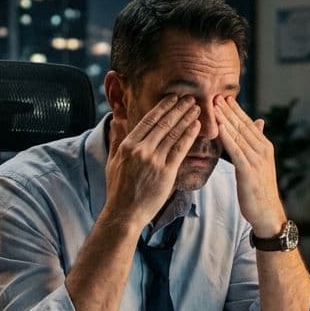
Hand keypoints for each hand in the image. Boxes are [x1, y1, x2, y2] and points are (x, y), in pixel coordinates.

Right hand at [105, 95, 201, 227]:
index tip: (173, 98)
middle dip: (178, 108)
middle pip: (164, 123)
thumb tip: (116, 120)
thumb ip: (116, 139)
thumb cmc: (118, 189)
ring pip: (174, 134)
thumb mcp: (112, 161)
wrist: (125, 213)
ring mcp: (154, 161)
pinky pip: (180, 150)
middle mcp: (141, 150)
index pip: (148, 120)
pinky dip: (189, 136)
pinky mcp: (166, 173)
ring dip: (186, 118)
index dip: (163, 107)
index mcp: (128, 145)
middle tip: (190, 98)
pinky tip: (196, 126)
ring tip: (196, 108)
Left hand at [215, 96, 285, 236]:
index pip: (247, 123)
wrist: (267, 212)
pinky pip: (236, 150)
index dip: (235, 109)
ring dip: (225, 118)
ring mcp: (256, 159)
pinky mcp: (248, 170)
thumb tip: (259, 121)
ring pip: (238, 134)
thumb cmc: (260, 188)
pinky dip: (227, 137)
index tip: (223, 96)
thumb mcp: (260, 162)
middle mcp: (262, 149)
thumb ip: (257, 141)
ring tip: (213, 105)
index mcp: (264, 146)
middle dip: (228, 109)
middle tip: (215, 94)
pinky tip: (219, 127)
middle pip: (242, 125)